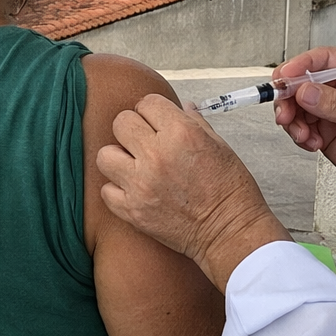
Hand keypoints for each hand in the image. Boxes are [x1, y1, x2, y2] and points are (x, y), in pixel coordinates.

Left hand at [97, 94, 290, 291]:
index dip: (153, 111)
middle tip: (145, 141)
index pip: (147, 102)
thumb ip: (194, 122)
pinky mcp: (133, 210)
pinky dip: (117, 189)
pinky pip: (106, 190)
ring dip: (119, 158)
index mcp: (181, 133)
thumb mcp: (219, 146)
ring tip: (135, 166)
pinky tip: (134, 190)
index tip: (158, 121)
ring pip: (105, 155)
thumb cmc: (230, 191)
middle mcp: (157, 155)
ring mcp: (141, 184)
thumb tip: (181, 107)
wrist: (230, 233)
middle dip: (134, 128)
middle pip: (121, 122)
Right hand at [273, 48, 335, 233]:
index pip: (324, 59)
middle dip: (290, 96)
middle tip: (285, 112)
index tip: (285, 78)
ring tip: (303, 134)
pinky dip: (299, 135)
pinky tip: (312, 143)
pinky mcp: (325, 131)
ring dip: (293, 119)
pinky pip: (300, 126)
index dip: (301, 65)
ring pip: (297, 105)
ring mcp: (332, 111)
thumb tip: (306, 90)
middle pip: (304, 81)